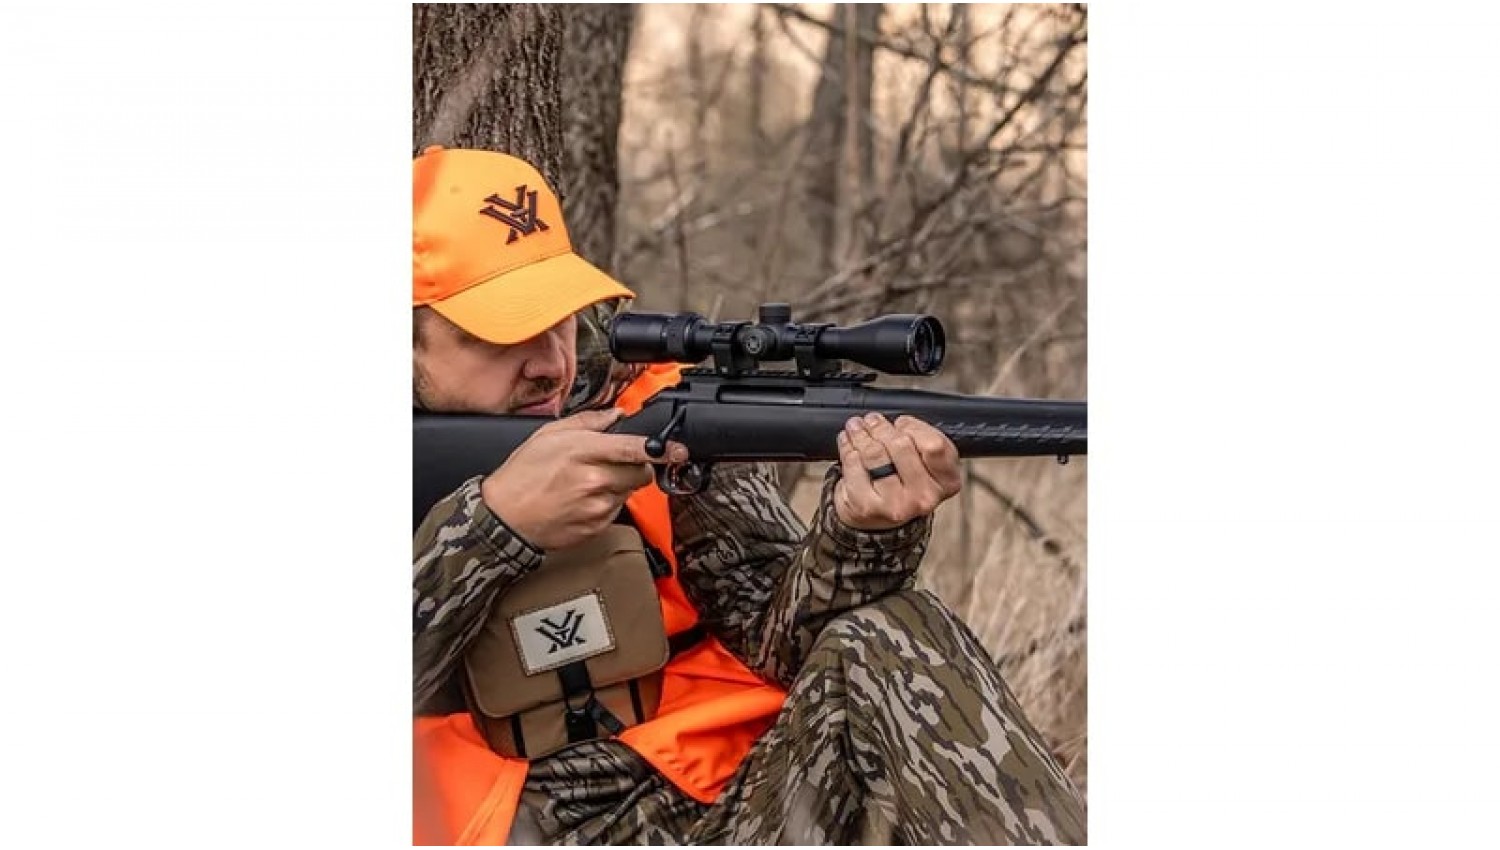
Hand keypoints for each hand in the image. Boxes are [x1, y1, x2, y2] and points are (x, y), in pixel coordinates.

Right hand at [480, 408, 687, 550]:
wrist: (505, 517)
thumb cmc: (522, 475)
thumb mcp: (549, 435)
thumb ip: (588, 421)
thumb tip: (615, 414)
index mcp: (584, 452)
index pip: (635, 449)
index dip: (661, 449)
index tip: (677, 449)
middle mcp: (595, 480)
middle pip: (642, 473)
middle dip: (637, 466)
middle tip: (615, 463)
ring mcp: (598, 506)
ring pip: (630, 492)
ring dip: (620, 484)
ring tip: (589, 481)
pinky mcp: (597, 526)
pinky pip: (616, 511)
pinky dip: (607, 503)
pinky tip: (583, 499)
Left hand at [833, 413, 961, 530]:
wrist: (879, 518)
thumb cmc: (904, 482)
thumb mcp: (927, 461)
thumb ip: (922, 439)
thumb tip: (898, 422)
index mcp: (947, 481)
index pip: (933, 445)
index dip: (913, 427)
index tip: (901, 423)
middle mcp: (925, 496)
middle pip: (901, 445)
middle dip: (882, 427)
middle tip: (872, 420)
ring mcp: (896, 504)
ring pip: (874, 453)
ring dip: (861, 434)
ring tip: (857, 427)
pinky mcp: (867, 506)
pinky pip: (853, 464)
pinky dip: (847, 448)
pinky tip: (848, 443)